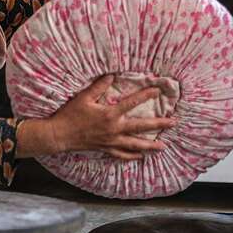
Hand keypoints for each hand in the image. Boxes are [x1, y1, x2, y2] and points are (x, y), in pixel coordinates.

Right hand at [17, 75, 176, 160]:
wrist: (59, 135)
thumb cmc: (70, 115)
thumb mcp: (83, 97)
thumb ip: (98, 86)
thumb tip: (111, 75)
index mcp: (109, 114)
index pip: (132, 103)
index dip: (146, 95)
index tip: (158, 90)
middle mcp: (114, 129)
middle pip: (141, 127)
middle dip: (158, 124)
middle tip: (173, 123)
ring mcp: (110, 141)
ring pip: (135, 144)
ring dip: (150, 146)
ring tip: (163, 147)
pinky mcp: (105, 149)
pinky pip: (122, 155)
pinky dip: (132, 156)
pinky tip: (140, 157)